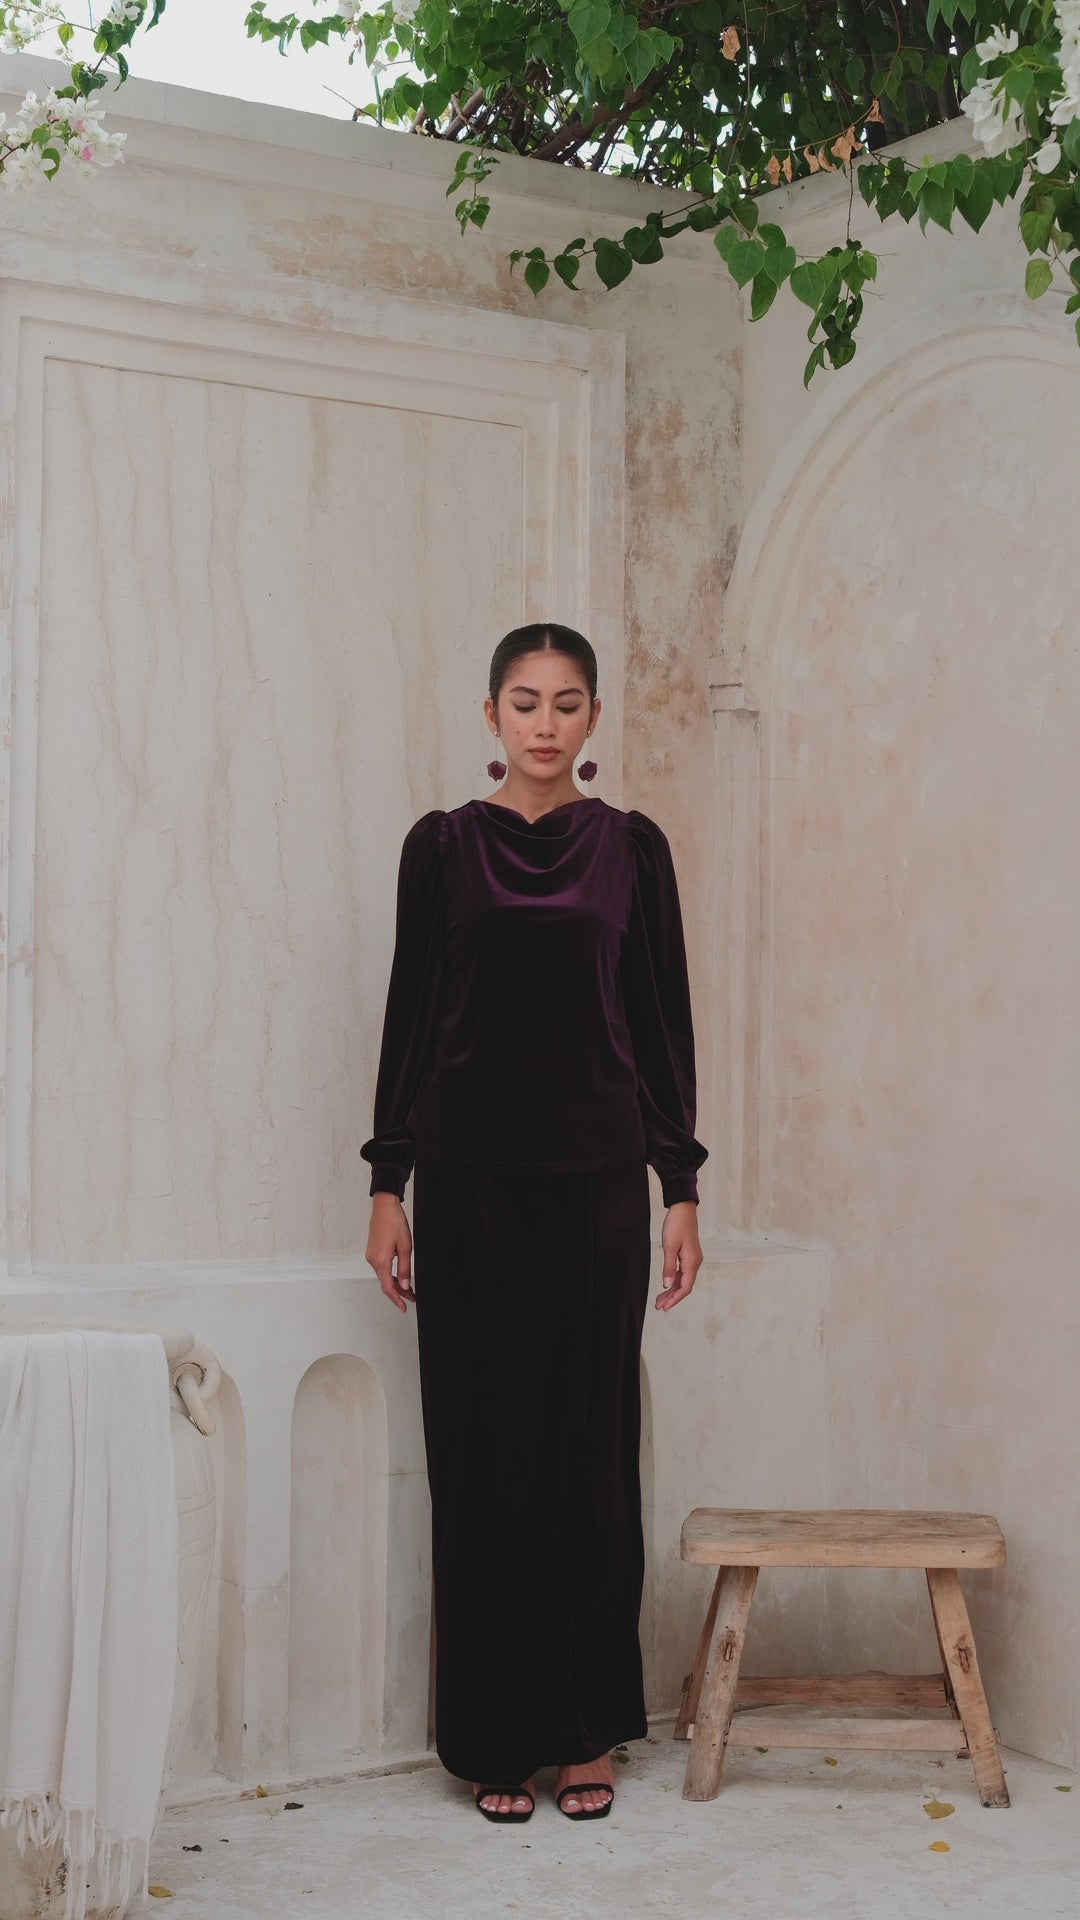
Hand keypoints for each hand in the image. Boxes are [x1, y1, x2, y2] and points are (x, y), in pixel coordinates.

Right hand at [366, 1192, 415, 1312]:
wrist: (384, 1207)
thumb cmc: (394, 1223)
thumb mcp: (405, 1247)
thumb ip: (405, 1268)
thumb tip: (405, 1285)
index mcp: (380, 1261)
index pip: (388, 1287)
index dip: (396, 1299)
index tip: (404, 1307)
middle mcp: (373, 1260)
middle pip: (385, 1283)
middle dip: (399, 1292)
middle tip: (412, 1297)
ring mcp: (371, 1256)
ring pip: (383, 1276)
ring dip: (395, 1283)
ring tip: (409, 1288)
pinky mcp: (373, 1251)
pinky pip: (381, 1268)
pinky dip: (390, 1274)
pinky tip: (400, 1275)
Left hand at [654, 1201, 702, 1310]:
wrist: (683, 1208)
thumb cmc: (676, 1224)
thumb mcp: (669, 1246)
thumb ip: (669, 1267)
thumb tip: (667, 1285)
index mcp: (692, 1262)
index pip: (685, 1287)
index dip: (675, 1299)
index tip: (664, 1307)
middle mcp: (695, 1262)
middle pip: (684, 1286)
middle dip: (672, 1297)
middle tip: (658, 1306)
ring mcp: (693, 1259)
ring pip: (683, 1280)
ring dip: (672, 1290)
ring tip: (660, 1299)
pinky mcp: (689, 1255)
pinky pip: (683, 1272)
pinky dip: (674, 1280)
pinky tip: (666, 1285)